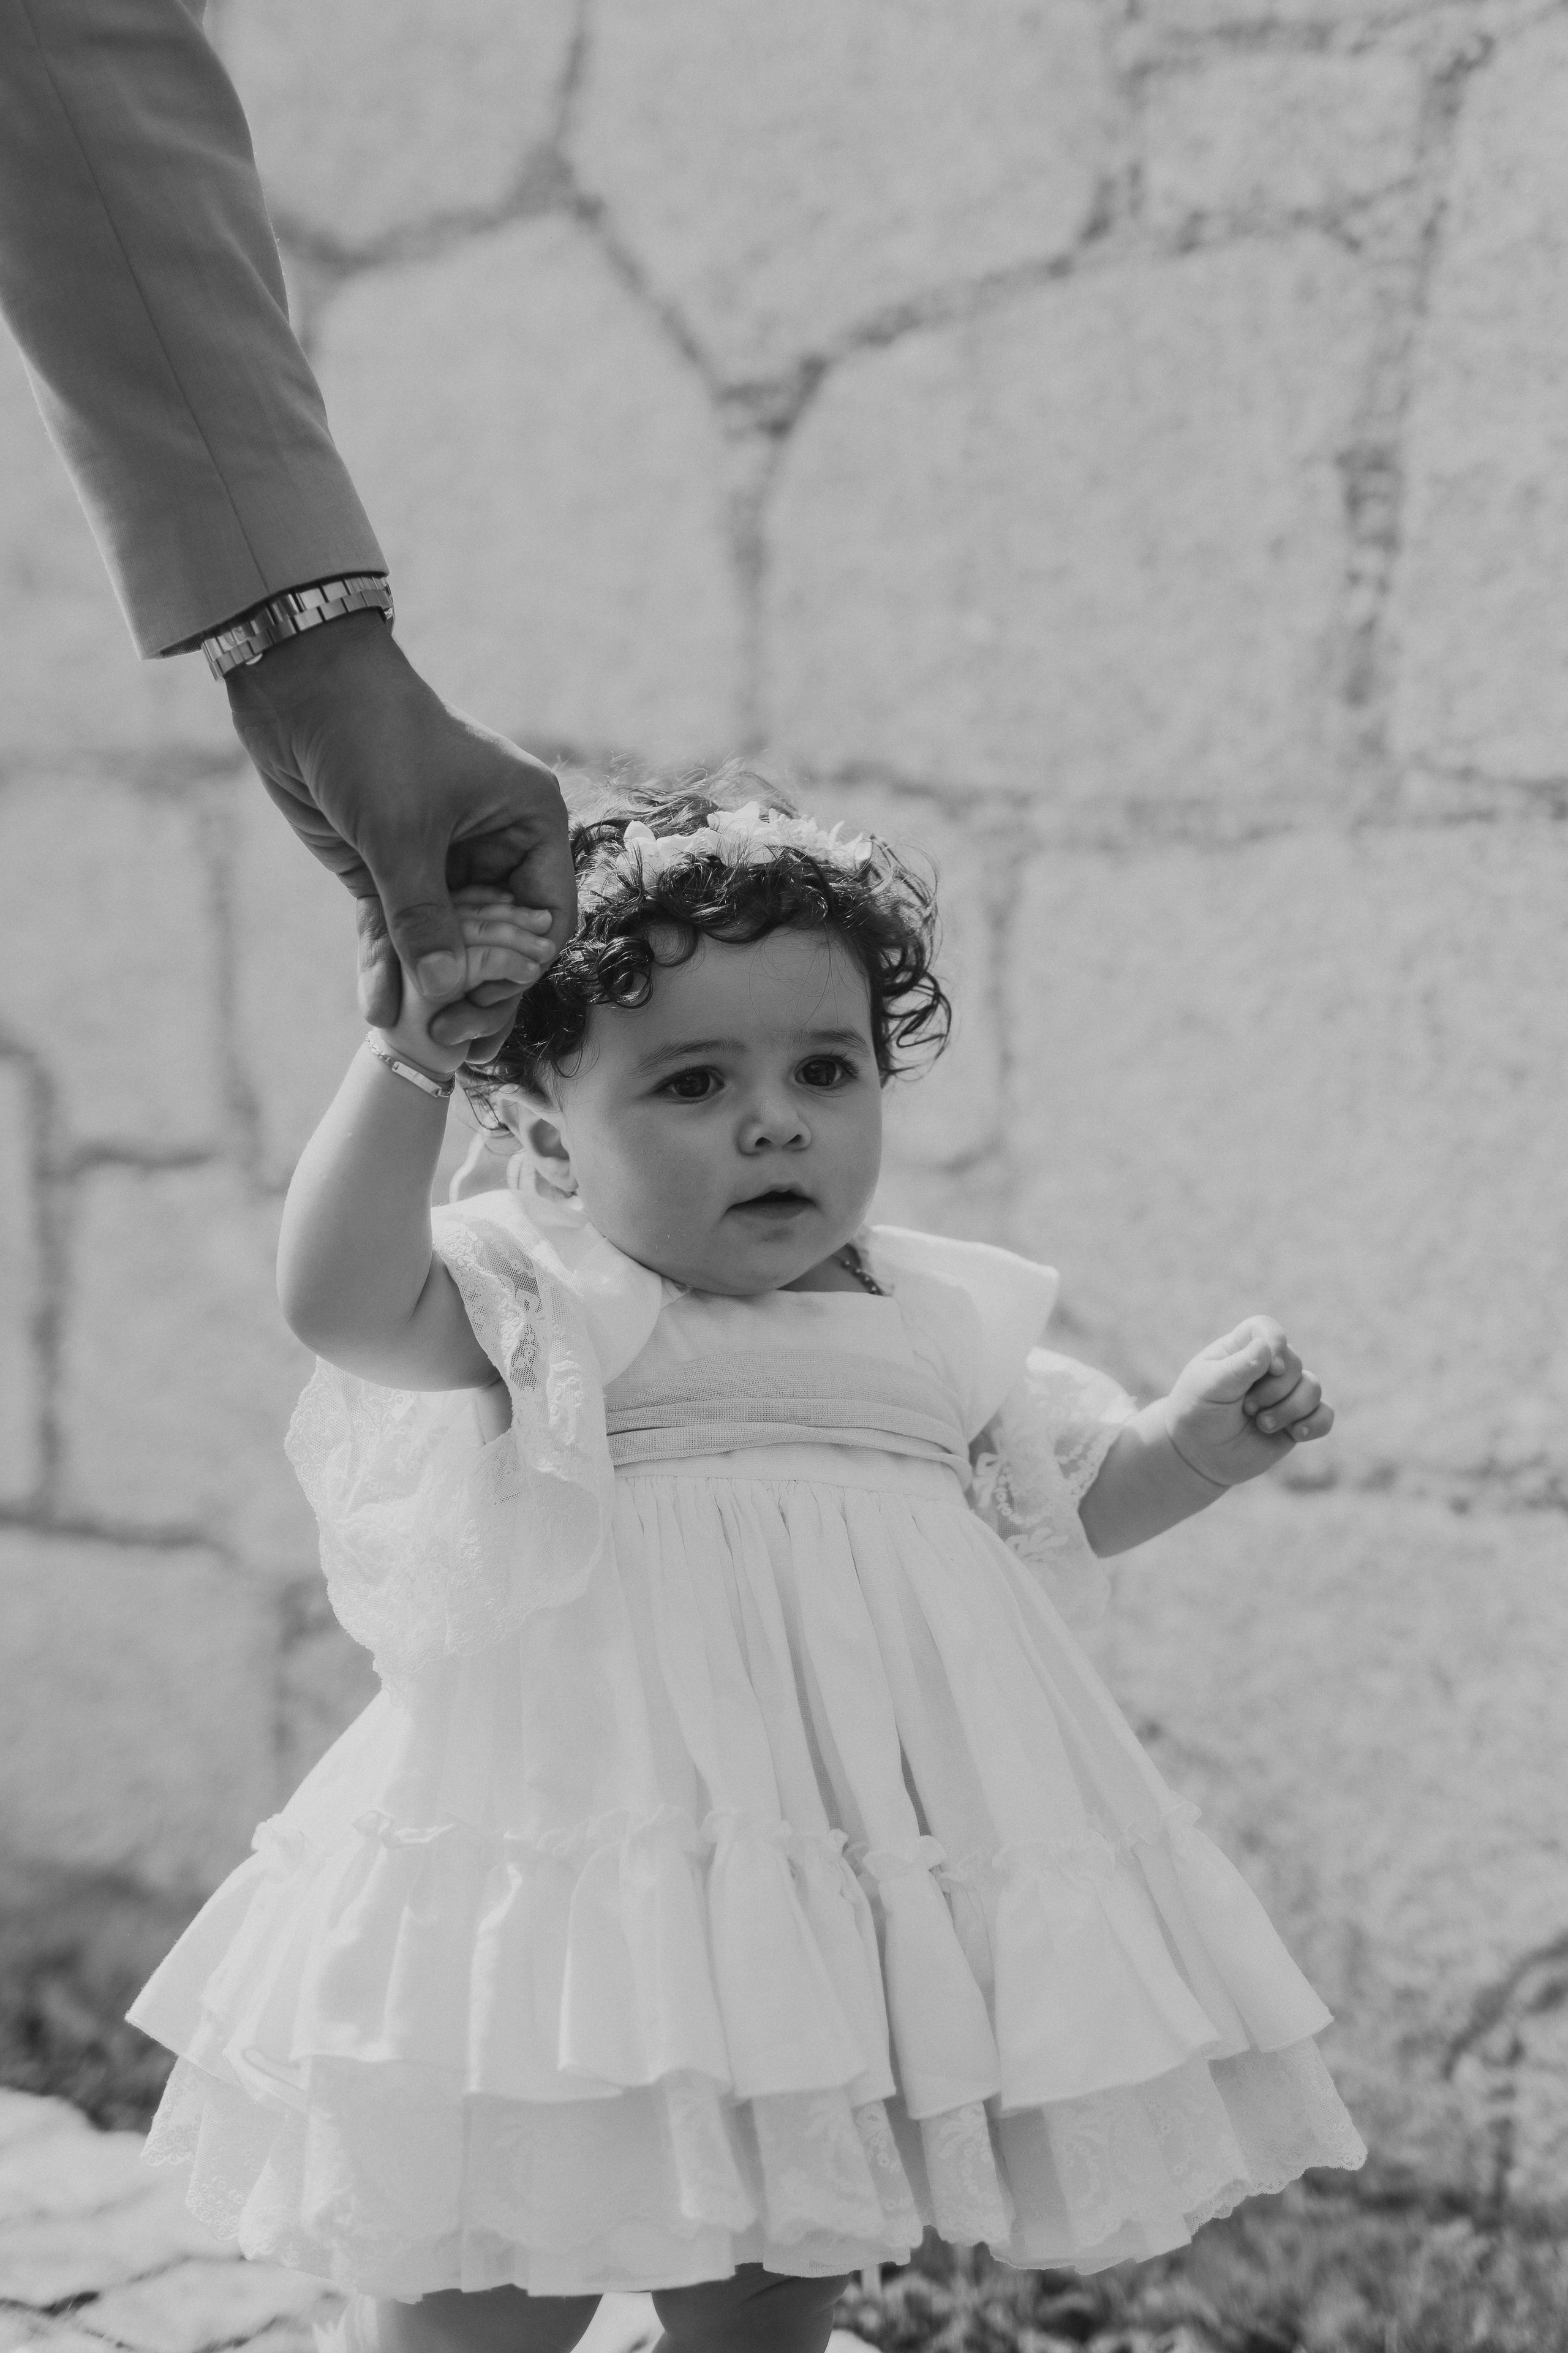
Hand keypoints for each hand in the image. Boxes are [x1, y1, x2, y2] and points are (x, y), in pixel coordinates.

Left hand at [226, 610, 575, 1048]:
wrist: (299, 688)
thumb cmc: (374, 739)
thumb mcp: (402, 834)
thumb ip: (424, 919)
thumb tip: (446, 993)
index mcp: (528, 823)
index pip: (544, 917)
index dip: (520, 967)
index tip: (482, 1002)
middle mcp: (495, 846)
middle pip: (500, 941)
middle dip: (476, 992)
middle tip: (453, 1041)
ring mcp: (442, 861)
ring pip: (447, 944)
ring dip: (429, 990)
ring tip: (416, 1040)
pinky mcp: (391, 870)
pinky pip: (399, 931)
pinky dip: (388, 966)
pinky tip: (376, 1006)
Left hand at [1160, 1315, 1333, 1488]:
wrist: (1199, 1454)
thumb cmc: (1197, 1413)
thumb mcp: (1209, 1387)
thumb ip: (1238, 1367)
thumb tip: (1267, 1347)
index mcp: (1242, 1349)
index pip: (1267, 1329)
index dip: (1275, 1343)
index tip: (1272, 1368)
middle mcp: (1269, 1367)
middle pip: (1294, 1364)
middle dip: (1274, 1390)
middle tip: (1247, 1408)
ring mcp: (1285, 1393)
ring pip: (1312, 1388)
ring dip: (1289, 1410)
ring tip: (1262, 1425)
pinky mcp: (1297, 1420)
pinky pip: (1324, 1415)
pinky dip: (1315, 1424)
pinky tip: (1296, 1433)